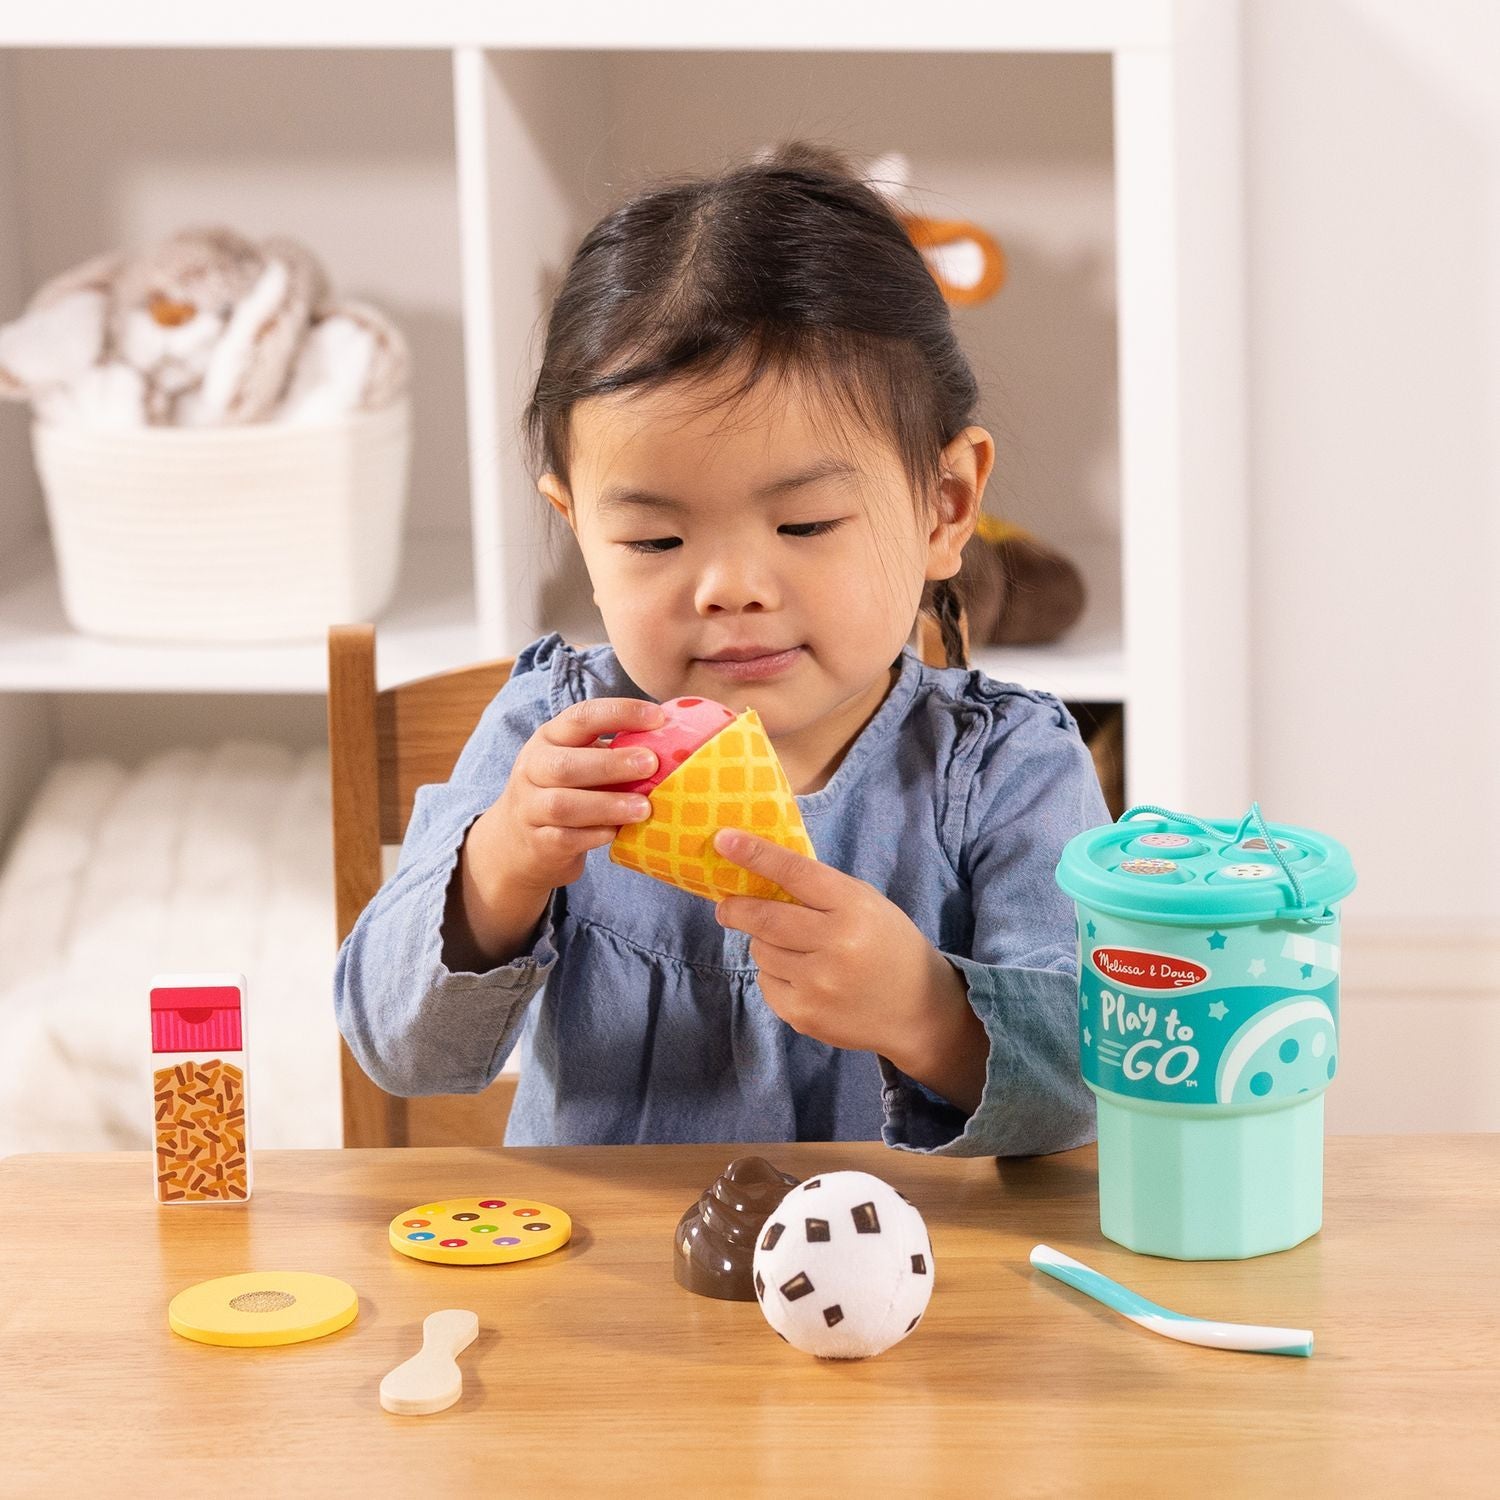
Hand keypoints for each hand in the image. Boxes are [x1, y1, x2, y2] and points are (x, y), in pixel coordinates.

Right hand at [478, 697, 665, 894]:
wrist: (517, 842)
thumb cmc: (565, 792)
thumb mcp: (579, 762)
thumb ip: (613, 752)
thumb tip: (672, 744)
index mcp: (550, 739)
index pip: (581, 717)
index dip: (620, 713)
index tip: (658, 717)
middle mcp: (533, 769)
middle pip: (567, 764)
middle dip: (612, 763)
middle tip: (652, 764)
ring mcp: (530, 807)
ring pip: (563, 805)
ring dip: (608, 805)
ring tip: (644, 807)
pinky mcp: (537, 842)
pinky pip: (565, 838)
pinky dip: (594, 835)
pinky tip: (617, 832)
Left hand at [710, 828, 985, 1107]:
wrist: (920, 1010)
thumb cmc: (889, 945)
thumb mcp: (867, 904)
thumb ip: (820, 890)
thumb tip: (760, 875)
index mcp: (853, 907)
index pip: (795, 872)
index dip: (755, 854)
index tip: (724, 839)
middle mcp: (835, 944)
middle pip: (764, 917)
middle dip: (735, 908)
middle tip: (726, 906)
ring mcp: (817, 983)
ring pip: (761, 951)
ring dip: (766, 944)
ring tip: (796, 949)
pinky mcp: (804, 1014)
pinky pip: (767, 983)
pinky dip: (775, 975)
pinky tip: (805, 978)